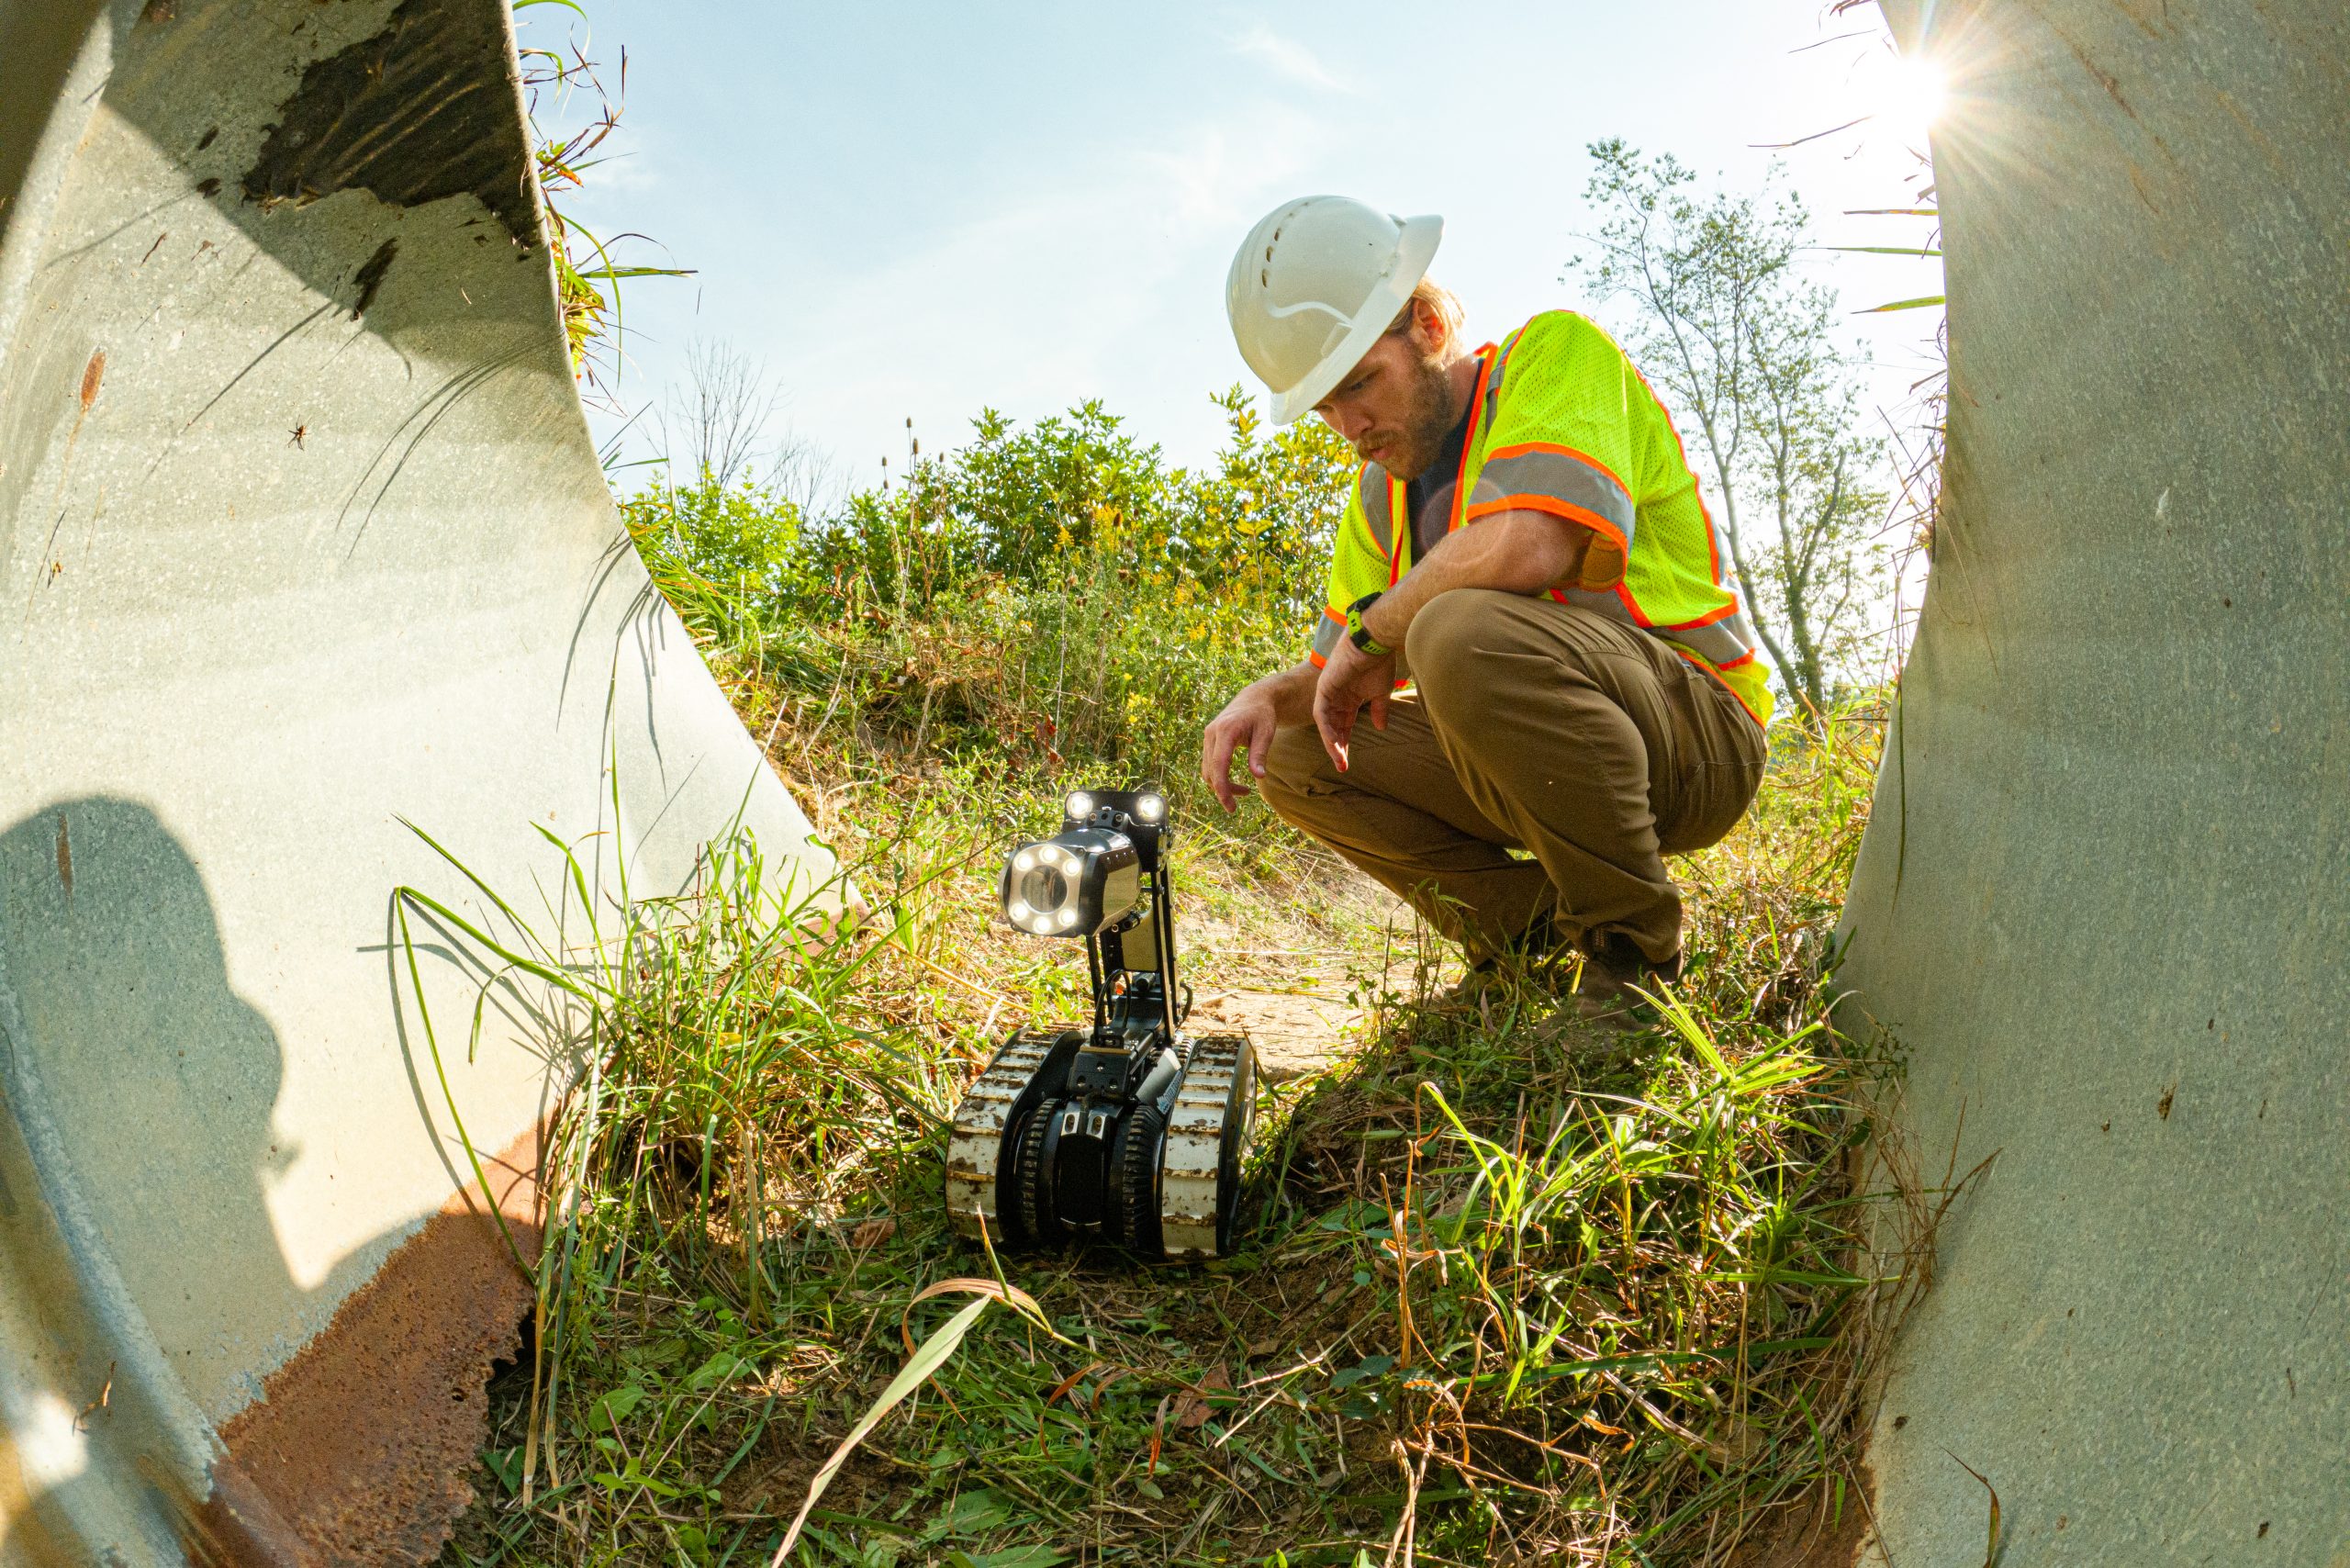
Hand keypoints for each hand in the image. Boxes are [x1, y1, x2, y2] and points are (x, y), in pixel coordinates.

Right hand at [1200, 684, 1278, 810]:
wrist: (1253, 699)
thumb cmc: (1262, 715)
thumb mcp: (1266, 733)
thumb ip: (1260, 754)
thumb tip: (1258, 777)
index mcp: (1226, 730)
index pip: (1218, 764)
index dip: (1222, 787)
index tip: (1230, 806)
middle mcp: (1211, 733)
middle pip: (1211, 771)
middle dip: (1223, 790)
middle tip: (1239, 803)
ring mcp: (1208, 737)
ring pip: (1208, 770)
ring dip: (1222, 785)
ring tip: (1245, 791)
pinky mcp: (1209, 741)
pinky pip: (1210, 765)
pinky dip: (1220, 777)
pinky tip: (1235, 782)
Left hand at [1312, 636, 1394, 772]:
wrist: (1374, 642)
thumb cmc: (1379, 662)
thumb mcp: (1381, 693)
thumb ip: (1379, 710)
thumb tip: (1381, 728)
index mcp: (1349, 698)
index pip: (1344, 726)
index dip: (1345, 744)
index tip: (1348, 762)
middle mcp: (1337, 697)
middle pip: (1333, 728)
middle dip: (1337, 748)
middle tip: (1342, 767)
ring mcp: (1328, 693)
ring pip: (1325, 724)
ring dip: (1331, 743)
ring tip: (1339, 760)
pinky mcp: (1324, 688)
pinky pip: (1321, 714)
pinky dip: (1326, 729)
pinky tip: (1333, 743)